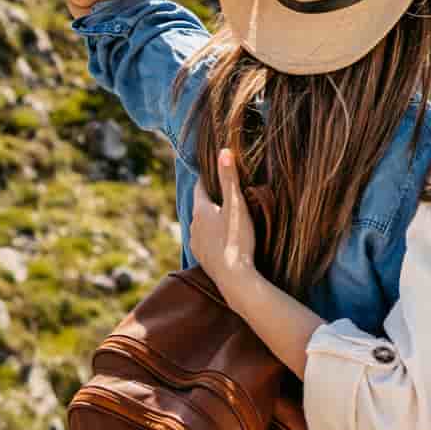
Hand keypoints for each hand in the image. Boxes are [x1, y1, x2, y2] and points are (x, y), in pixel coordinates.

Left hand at [191, 147, 258, 288]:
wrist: (235, 278)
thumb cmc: (237, 240)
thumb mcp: (236, 206)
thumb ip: (229, 179)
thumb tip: (223, 151)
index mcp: (200, 210)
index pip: (201, 187)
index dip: (208, 177)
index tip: (215, 169)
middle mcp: (193, 225)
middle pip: (201, 206)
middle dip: (212, 198)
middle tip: (226, 192)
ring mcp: (196, 242)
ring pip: (202, 224)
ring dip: (212, 219)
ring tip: (227, 216)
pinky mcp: (202, 257)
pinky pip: (206, 240)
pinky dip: (213, 235)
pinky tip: (224, 238)